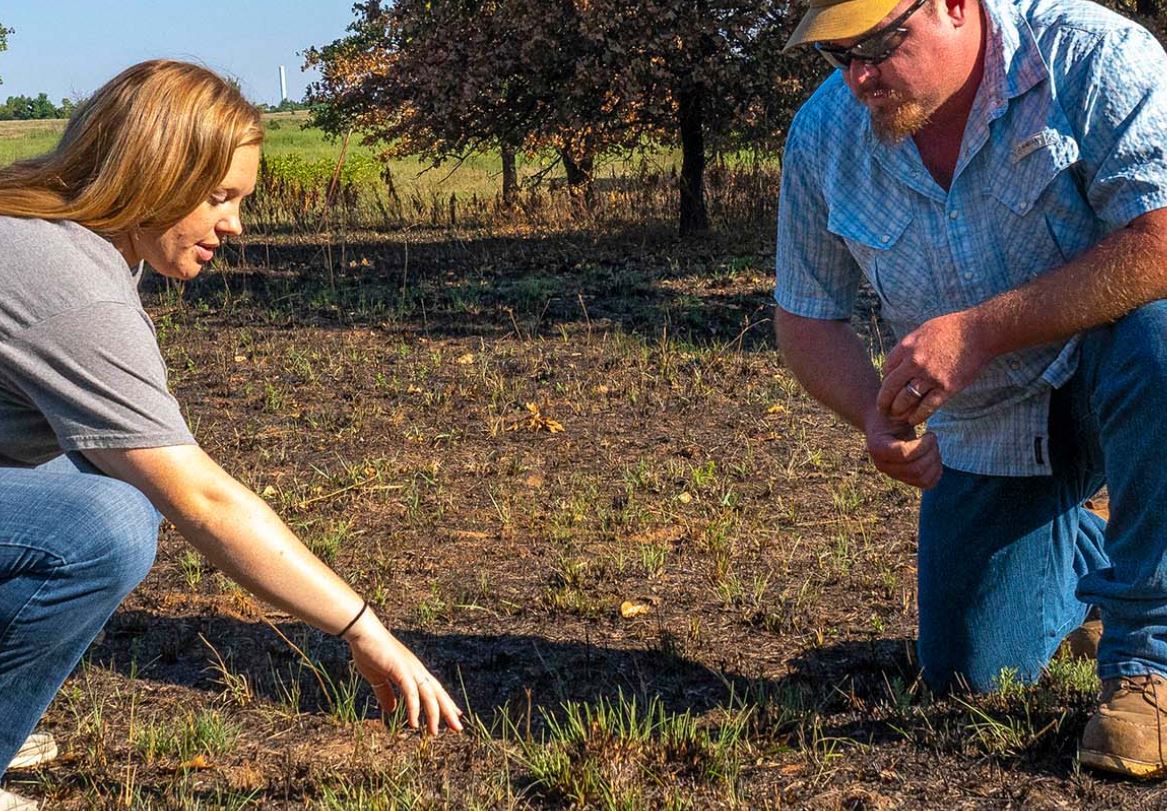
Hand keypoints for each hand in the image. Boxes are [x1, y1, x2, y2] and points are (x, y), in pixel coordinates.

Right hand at [346, 614, 463, 735]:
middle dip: (448, 711)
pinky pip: (412, 693)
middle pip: (437, 693)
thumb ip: (385, 694)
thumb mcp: (377, 679)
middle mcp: (417, 670)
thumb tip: (392, 710)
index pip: (434, 690)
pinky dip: (414, 708)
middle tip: (458, 728)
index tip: (454, 716)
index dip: (444, 703)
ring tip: (434, 732)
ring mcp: (411, 670)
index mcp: (413, 672)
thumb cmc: (370, 653)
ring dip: (433, 714)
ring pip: (428, 695)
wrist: (363, 634)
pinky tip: (414, 723)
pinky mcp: (401, 670)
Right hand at [865, 411, 942, 489]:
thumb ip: (906, 413)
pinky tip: (934, 457)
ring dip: (935, 463)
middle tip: (933, 439)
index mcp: (878, 447)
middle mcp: (882, 465)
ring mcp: (893, 473)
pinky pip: (926, 484)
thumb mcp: (897, 409)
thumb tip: (918, 414)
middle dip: (931, 454)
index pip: (904, 454)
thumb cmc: (892, 412)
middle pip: (915, 469)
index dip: (923, 446)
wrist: (882, 423)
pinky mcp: (904, 478)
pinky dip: (936, 472)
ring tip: (933, 447)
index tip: (930, 434)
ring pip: (921, 478)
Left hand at [877, 311, 991, 425]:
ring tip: (897, 416)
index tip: (888, 388)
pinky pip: (926, 407)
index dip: (885, 381)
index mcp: (907, 347)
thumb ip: (909, 346)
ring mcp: (930, 376)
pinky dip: (917, 416)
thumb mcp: (923, 331)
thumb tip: (899, 362)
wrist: (979, 332)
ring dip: (898, 411)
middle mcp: (915, 362)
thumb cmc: (952, 329)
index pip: (887, 369)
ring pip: (905, 400)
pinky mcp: (947, 388)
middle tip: (883, 409)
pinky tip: (913, 420)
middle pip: (890, 387)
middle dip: (884, 401)